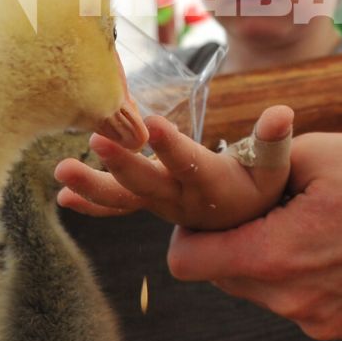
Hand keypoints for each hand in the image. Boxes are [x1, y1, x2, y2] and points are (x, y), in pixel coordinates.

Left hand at [54, 107, 293, 230]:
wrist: (246, 227)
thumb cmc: (261, 188)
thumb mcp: (274, 168)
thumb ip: (273, 141)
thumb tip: (280, 113)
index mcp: (213, 187)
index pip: (192, 165)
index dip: (174, 148)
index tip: (154, 124)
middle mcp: (181, 201)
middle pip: (148, 185)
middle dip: (121, 163)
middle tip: (95, 139)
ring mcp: (160, 204)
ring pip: (123, 199)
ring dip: (92, 186)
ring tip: (61, 173)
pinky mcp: (148, 203)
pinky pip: (117, 207)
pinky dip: (91, 202)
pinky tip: (64, 196)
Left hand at [163, 129, 341, 340]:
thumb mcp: (308, 151)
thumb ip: (250, 169)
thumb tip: (214, 177)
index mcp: (275, 255)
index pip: (186, 262)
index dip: (186, 233)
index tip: (206, 211)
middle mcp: (290, 300)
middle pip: (219, 277)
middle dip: (228, 244)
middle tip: (259, 210)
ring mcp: (316, 319)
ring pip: (255, 291)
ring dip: (262, 262)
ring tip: (300, 225)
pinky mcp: (338, 327)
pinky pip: (291, 303)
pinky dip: (295, 278)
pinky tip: (328, 247)